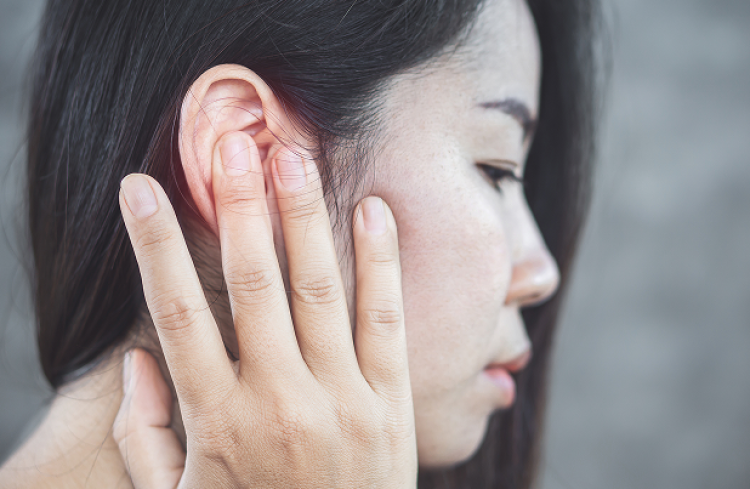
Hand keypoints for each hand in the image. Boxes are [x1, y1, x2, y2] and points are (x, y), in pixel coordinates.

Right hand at [112, 132, 416, 487]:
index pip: (175, 311)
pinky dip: (383, 262)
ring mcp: (344, 400)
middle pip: (252, 283)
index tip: (142, 188)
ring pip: (321, 288)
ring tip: (292, 156)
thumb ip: (145, 437)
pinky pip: (388, 320)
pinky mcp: (393, 404)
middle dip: (238, 207)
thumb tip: (137, 363)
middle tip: (231, 145)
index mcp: (219, 422)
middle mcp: (280, 401)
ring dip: (304, 217)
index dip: (153, 244)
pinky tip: (374, 210)